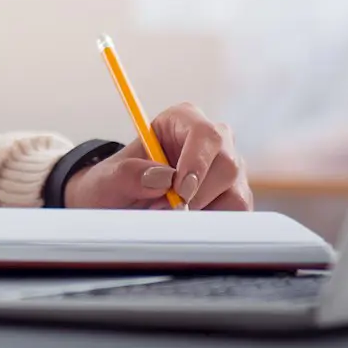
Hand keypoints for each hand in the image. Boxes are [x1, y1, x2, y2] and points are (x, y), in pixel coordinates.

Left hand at [63, 103, 252, 210]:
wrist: (121, 206)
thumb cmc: (116, 185)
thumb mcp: (108, 180)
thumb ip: (127, 174)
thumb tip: (162, 178)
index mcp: (183, 120)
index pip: (205, 134)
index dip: (197, 162)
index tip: (180, 191)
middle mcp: (213, 141)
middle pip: (228, 164)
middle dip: (198, 195)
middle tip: (168, 210)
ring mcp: (229, 170)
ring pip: (236, 195)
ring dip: (203, 214)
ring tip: (170, 215)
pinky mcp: (236, 198)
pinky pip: (238, 216)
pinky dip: (213, 227)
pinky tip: (188, 224)